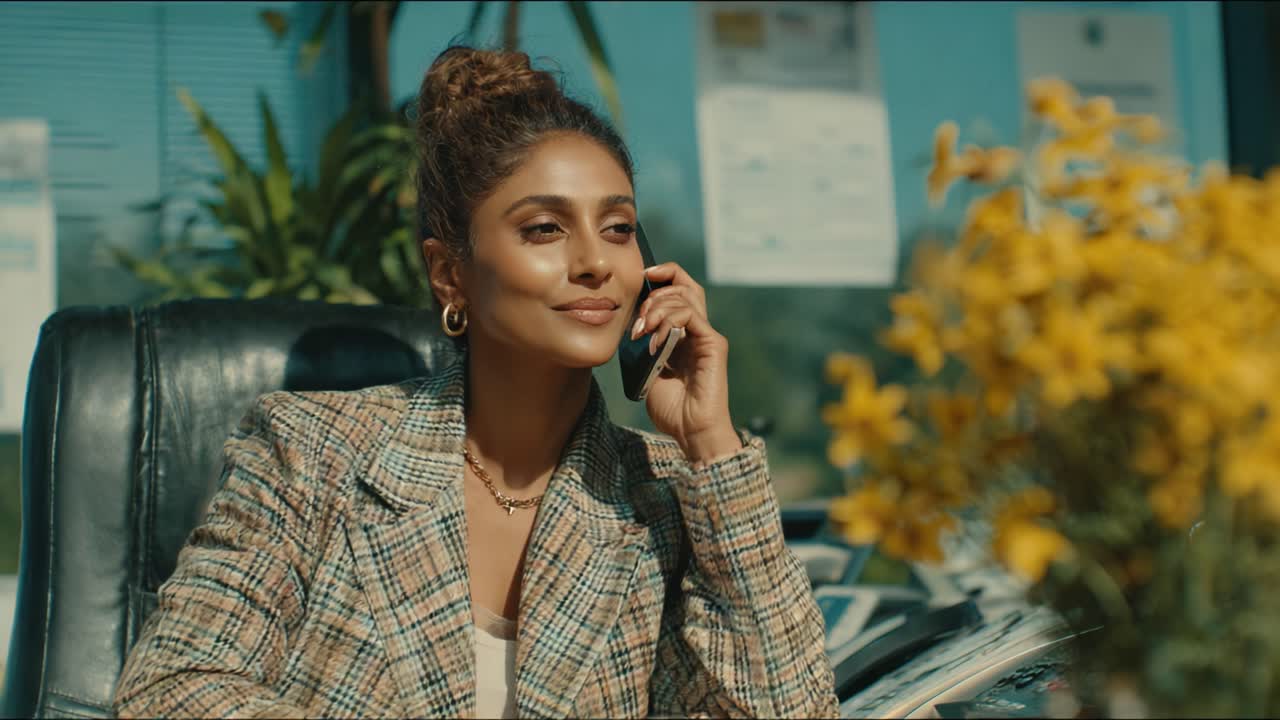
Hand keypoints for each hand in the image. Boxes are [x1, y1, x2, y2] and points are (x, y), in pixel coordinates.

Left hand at [630, 263, 741, 463]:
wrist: (691, 432)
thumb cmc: (672, 408)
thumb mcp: (647, 369)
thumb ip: (643, 344)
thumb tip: (630, 322)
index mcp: (682, 333)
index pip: (678, 289)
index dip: (661, 276)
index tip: (639, 280)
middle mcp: (697, 330)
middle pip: (685, 284)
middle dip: (655, 292)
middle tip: (638, 319)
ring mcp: (706, 335)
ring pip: (685, 296)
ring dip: (657, 308)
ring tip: (642, 332)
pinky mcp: (713, 344)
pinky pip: (690, 315)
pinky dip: (668, 321)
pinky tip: (656, 343)